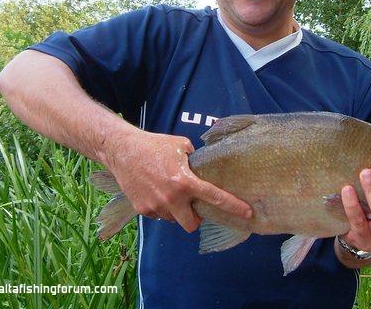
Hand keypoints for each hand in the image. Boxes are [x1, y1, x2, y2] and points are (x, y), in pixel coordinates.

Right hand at [105, 130, 251, 231]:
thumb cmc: (154, 145)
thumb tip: (205, 168)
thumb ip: (196, 160)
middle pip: (191, 224)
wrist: (122, 150)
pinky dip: (161, 208)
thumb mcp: (181, 146)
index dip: (233, 206)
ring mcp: (156, 206)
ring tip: (170, 191)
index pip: (215, 197)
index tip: (247, 213)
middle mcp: (172, 198)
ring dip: (176, 211)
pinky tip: (156, 191)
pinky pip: (159, 215)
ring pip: (174, 219)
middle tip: (193, 207)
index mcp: (185, 181)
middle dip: (195, 219)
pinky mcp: (142, 209)